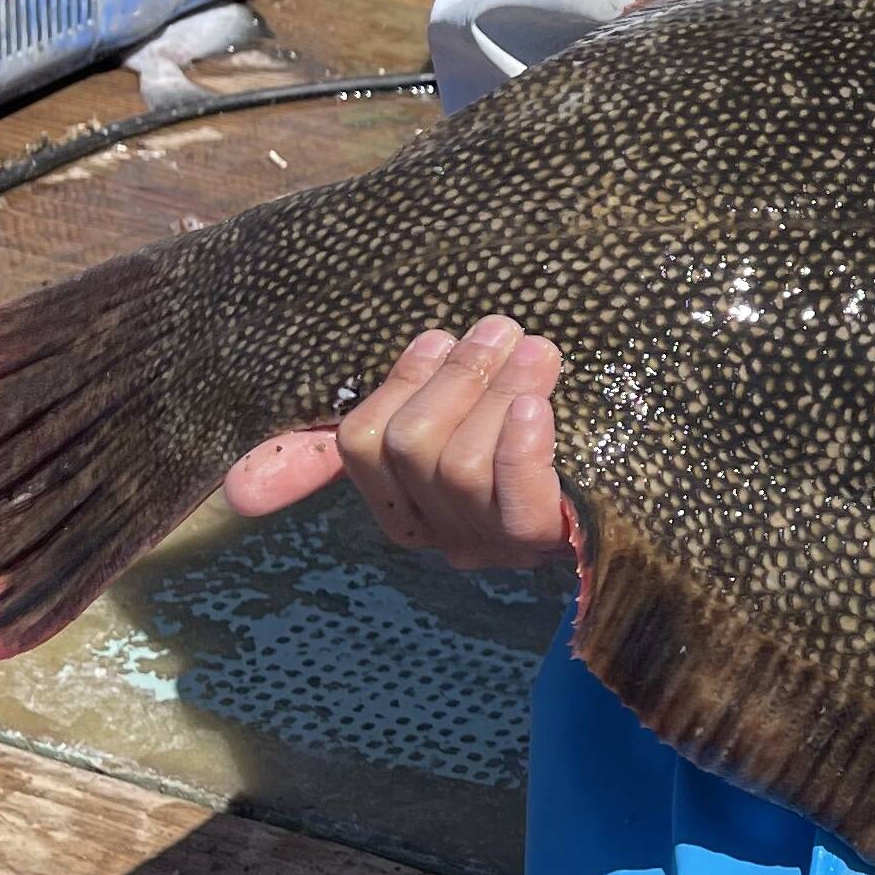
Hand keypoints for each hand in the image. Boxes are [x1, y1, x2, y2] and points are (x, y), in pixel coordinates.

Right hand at [222, 318, 568, 571]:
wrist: (639, 484)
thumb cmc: (525, 436)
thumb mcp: (441, 423)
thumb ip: (345, 443)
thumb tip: (234, 490)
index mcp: (407, 503)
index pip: (358, 447)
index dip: (395, 386)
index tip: (437, 337)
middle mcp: (444, 532)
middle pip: (409, 448)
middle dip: (453, 378)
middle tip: (501, 330)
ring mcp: (493, 543)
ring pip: (458, 465)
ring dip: (498, 391)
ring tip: (538, 351)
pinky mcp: (547, 544)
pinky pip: (515, 499)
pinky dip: (519, 445)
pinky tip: (538, 405)